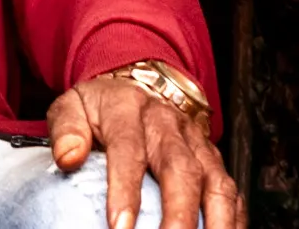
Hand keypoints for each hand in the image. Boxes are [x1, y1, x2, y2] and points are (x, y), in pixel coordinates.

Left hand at [47, 72, 238, 228]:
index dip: (125, 190)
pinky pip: (231, 191)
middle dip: (178, 214)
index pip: (128, 149)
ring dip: (215, 221)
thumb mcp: (72, 106)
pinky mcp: (214, 160)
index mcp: (128, 109)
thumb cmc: (102, 107)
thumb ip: (66, 129)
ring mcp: (196, 142)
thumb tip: (68, 158)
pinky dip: (232, 219)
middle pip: (180, 169)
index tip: (119, 226)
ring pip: (215, 182)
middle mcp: (169, 124)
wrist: (138, 83)